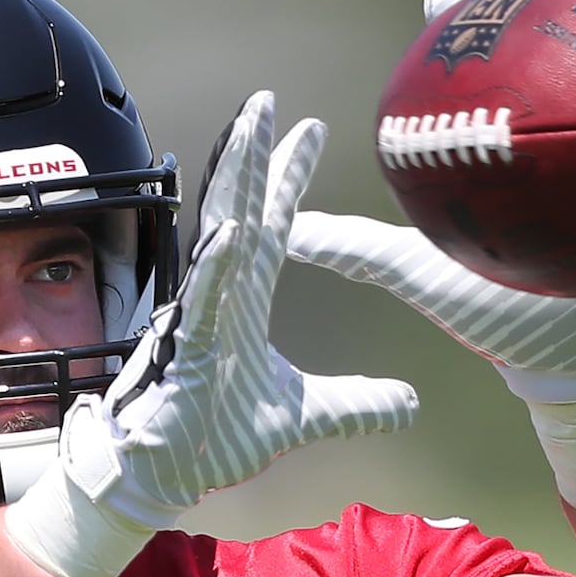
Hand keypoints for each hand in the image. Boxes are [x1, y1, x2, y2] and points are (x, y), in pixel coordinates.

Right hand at [7, 91, 418, 576]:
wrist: (166, 475)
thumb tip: (409, 404)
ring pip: (218, 239)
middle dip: (258, 158)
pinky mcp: (185, 353)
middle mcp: (219, 298)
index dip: (289, 179)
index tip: (311, 130)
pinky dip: (217, 269)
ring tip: (248, 136)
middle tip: (272, 101)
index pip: (274, 227)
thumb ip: (356, 404)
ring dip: (236, 188)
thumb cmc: (216, 437)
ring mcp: (199, 320)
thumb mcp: (306, 418)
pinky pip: (203, 304)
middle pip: (242, 213)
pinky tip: (233, 234)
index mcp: (244, 302)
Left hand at [287, 0, 575, 519]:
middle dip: (514, 14)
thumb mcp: (411, 269)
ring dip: (570, 31)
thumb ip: (352, 247)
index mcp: (474, 160)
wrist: (570, 352)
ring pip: (571, 86)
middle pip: (516, 70)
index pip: (458, 86)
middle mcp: (524, 155)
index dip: (449, 38)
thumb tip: (281, 230)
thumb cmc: (492, 315)